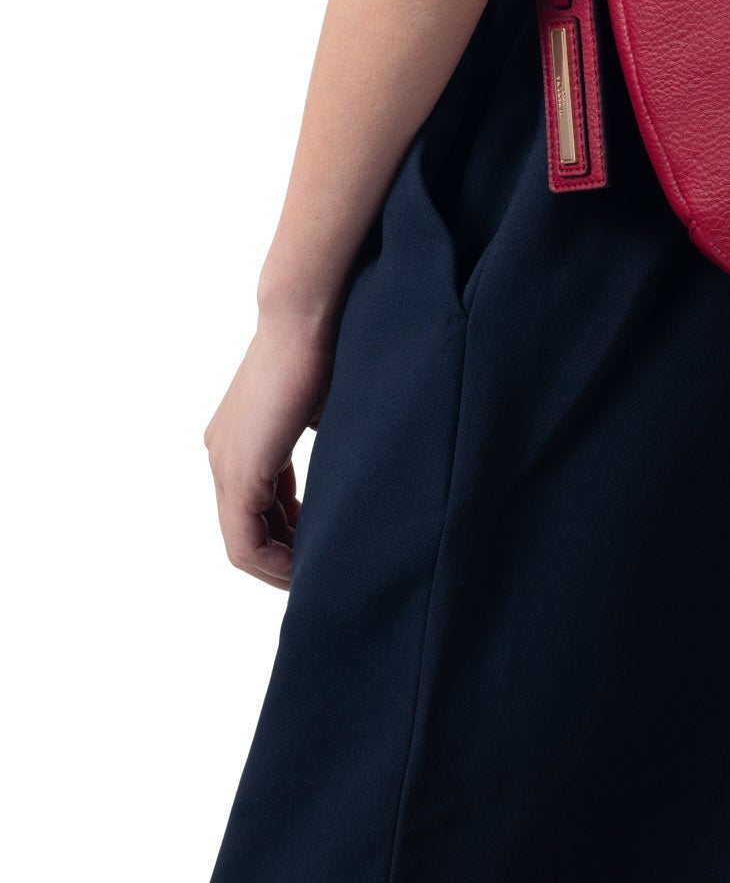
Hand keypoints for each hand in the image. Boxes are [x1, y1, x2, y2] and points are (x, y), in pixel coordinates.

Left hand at [204, 312, 335, 588]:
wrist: (308, 312)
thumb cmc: (328, 344)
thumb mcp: (327, 408)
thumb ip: (327, 443)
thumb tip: (355, 470)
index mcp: (241, 437)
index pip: (259, 507)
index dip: (291, 535)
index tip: (326, 545)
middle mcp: (221, 454)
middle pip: (247, 532)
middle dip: (286, 557)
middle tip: (325, 569)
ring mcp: (225, 463)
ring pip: (244, 543)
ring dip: (282, 563)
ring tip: (321, 570)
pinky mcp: (238, 471)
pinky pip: (246, 542)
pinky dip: (276, 560)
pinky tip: (310, 561)